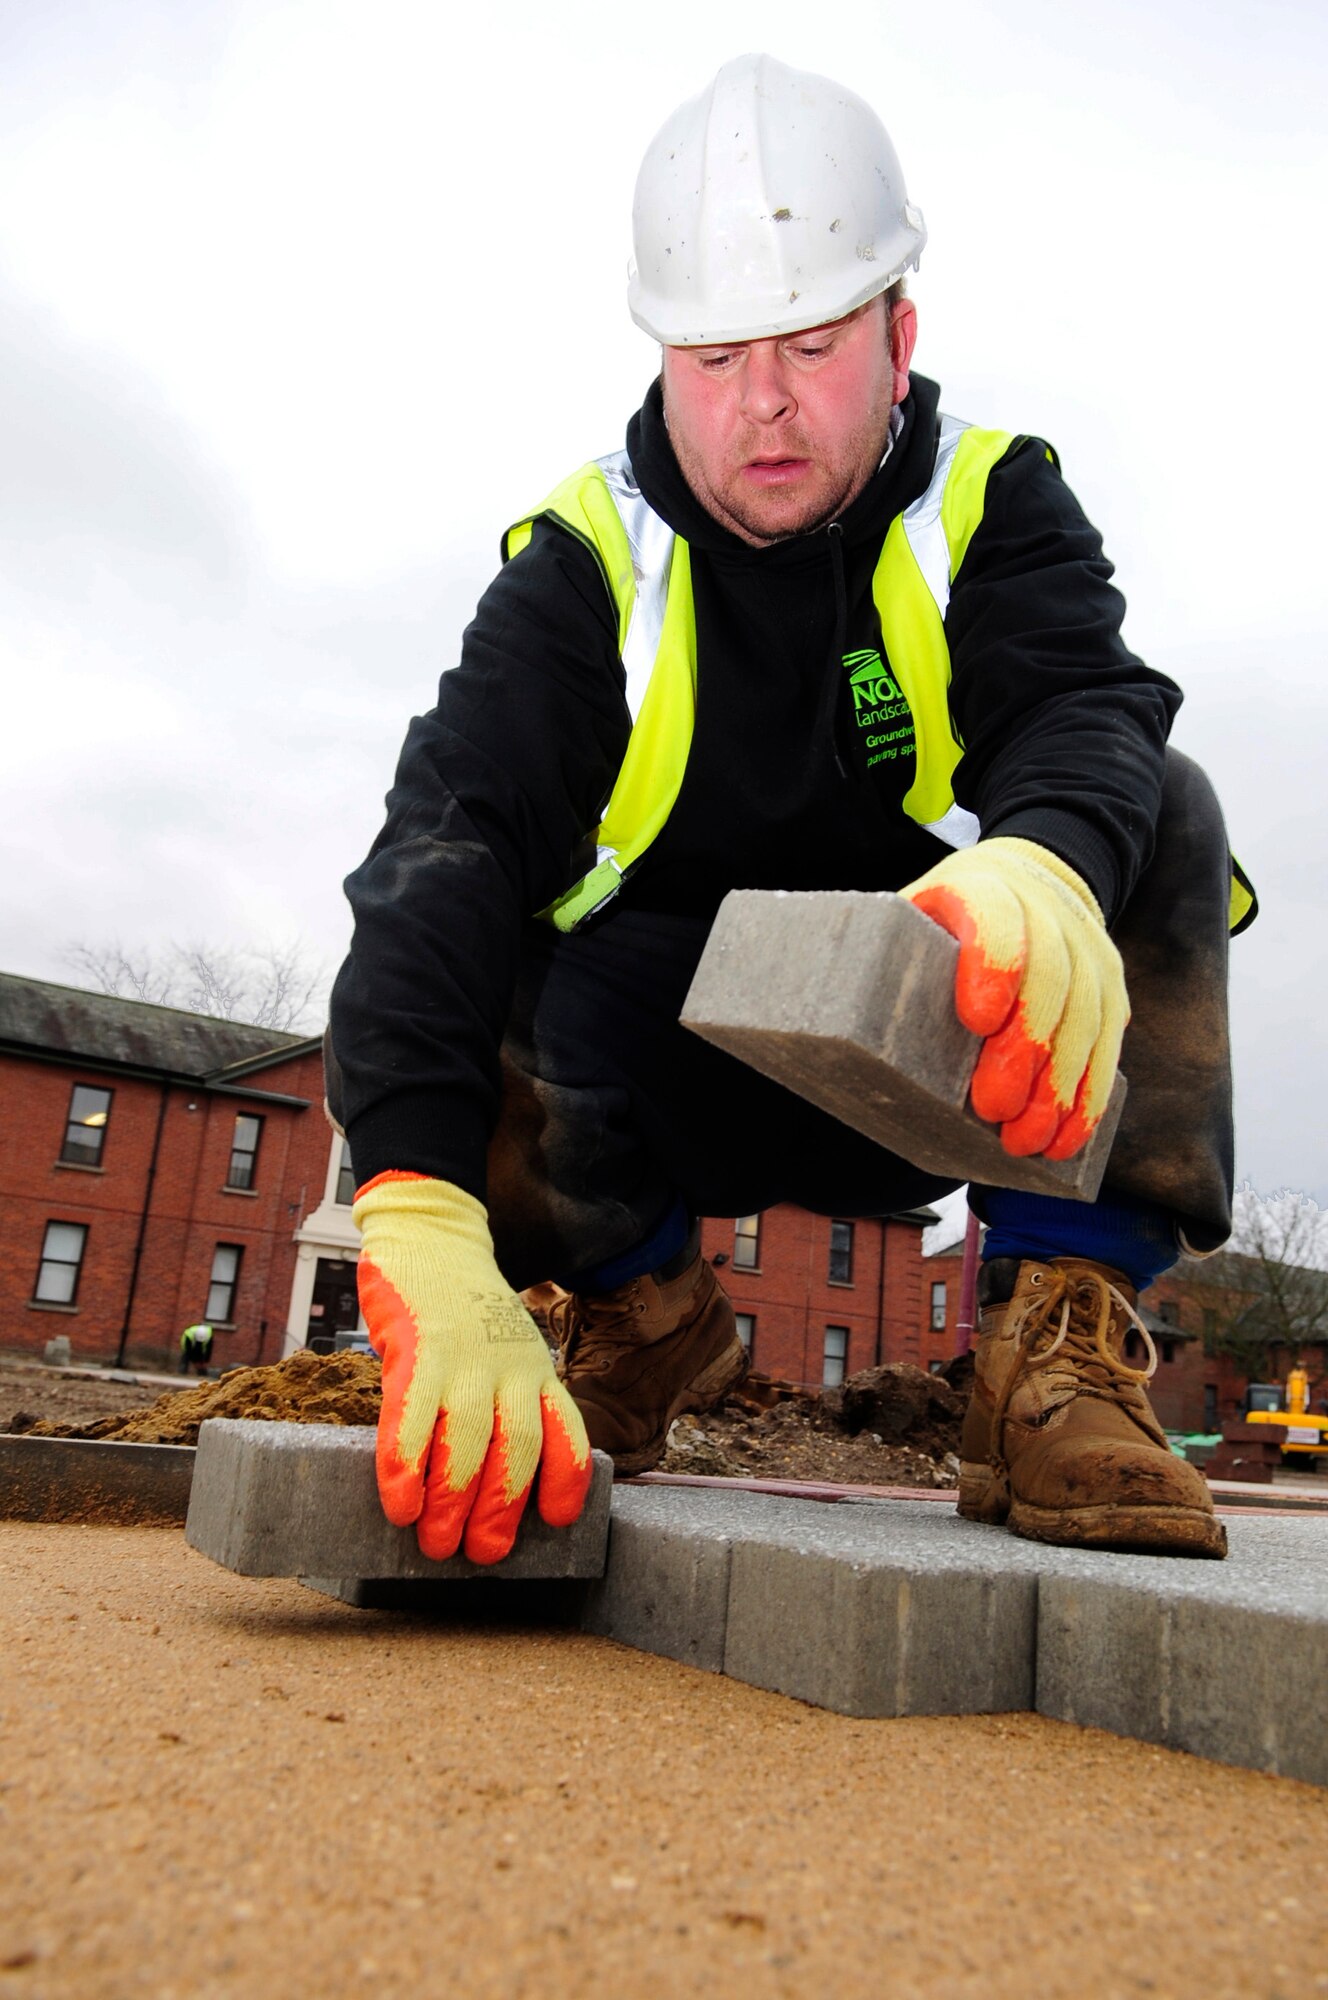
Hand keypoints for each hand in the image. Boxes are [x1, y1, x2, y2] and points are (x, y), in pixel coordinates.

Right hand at [352, 1172, 592, 1563]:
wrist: (433, 1236)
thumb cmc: (465, 1310)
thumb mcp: (506, 1350)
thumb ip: (503, 1401)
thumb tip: (482, 1482)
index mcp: (536, 1371)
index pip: (567, 1432)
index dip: (566, 1482)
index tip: (557, 1522)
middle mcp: (510, 1366)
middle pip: (516, 1449)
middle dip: (499, 1510)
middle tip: (480, 1554)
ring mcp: (465, 1356)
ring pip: (466, 1441)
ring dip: (451, 1501)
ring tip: (434, 1542)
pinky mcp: (418, 1347)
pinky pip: (412, 1417)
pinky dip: (406, 1466)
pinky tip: (399, 1503)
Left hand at [900, 837, 1127, 1158]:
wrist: (1031, 878)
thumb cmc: (947, 919)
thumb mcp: (910, 917)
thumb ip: (878, 961)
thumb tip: (814, 1032)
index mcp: (982, 888)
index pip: (997, 917)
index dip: (994, 964)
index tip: (977, 1020)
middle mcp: (1045, 913)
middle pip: (1050, 978)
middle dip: (1024, 1051)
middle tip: (994, 1111)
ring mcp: (1086, 948)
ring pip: (1086, 1018)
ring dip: (1059, 1090)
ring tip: (1025, 1143)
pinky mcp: (1111, 986)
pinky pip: (1108, 1045)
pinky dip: (1089, 1098)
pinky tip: (1066, 1140)